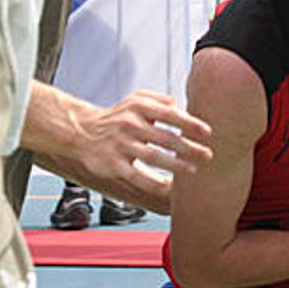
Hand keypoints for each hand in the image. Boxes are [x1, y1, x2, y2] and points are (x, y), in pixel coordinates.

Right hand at [23, 84, 212, 212]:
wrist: (80, 132)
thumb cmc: (116, 116)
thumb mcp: (134, 99)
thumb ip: (159, 99)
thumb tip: (181, 106)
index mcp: (139, 107)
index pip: (170, 114)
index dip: (190, 124)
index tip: (207, 132)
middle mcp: (130, 125)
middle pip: (166, 138)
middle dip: (189, 148)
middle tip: (208, 155)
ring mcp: (121, 146)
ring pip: (155, 157)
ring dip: (177, 165)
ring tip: (194, 170)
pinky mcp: (114, 165)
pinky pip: (139, 177)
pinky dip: (156, 183)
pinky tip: (171, 188)